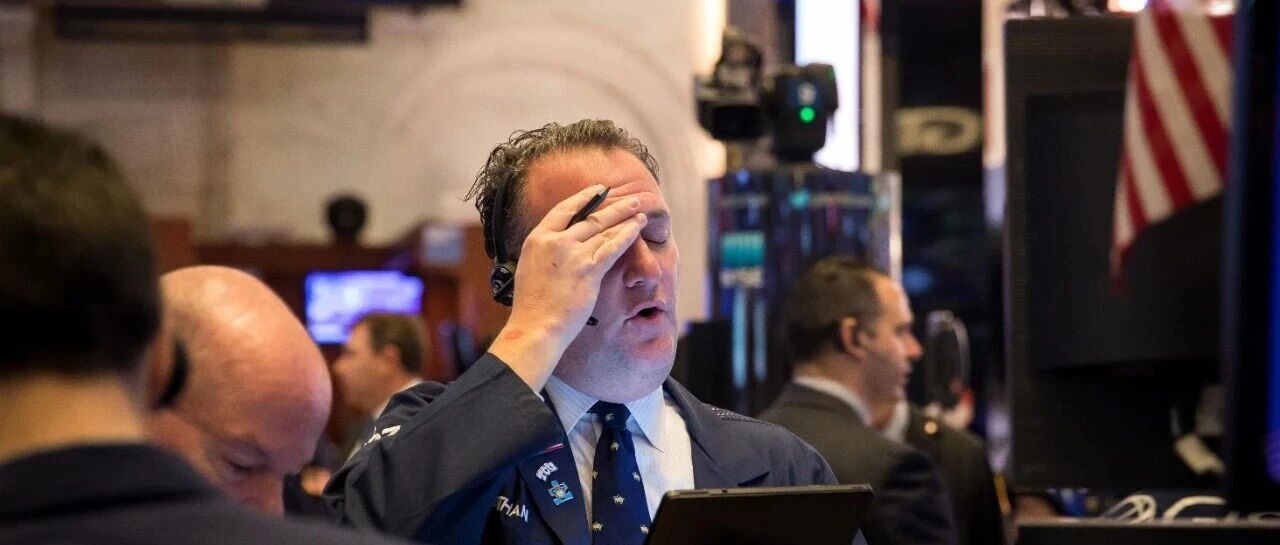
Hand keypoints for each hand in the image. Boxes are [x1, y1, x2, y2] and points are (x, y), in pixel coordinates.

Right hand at [488, 184, 646, 389]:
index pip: (563, 210)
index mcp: (537, 239)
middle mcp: (554, 242)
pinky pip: (612, 247)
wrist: (536, 325)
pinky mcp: (589, 270)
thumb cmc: (532, 305)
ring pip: (604, 230)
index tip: (597, 191)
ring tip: (639, 212)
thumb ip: (546, 252)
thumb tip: (560, 245)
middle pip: (589, 217)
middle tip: (630, 200)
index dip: (584, 198)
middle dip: (614, 207)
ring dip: (625, 218)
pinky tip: (637, 229)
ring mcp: (572, 254)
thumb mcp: (530, 267)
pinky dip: (627, 235)